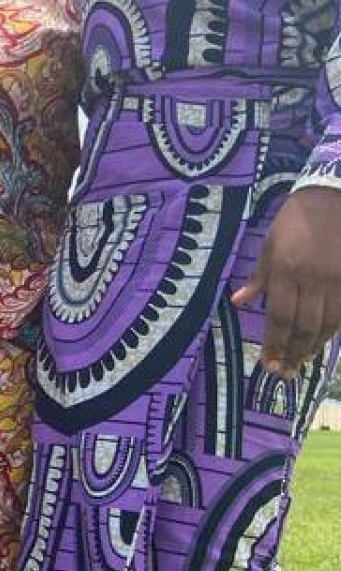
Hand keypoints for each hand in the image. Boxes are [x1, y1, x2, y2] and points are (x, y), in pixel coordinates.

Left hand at [233, 186, 340, 375]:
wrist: (333, 197)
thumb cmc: (295, 220)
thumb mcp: (269, 244)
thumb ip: (258, 277)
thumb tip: (238, 303)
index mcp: (285, 270)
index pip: (279, 318)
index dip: (274, 345)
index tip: (268, 363)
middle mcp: (311, 279)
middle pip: (303, 328)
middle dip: (292, 353)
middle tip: (284, 373)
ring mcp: (336, 281)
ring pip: (326, 325)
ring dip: (312, 347)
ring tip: (300, 362)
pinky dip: (331, 331)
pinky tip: (321, 341)